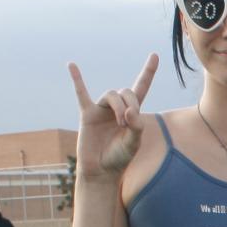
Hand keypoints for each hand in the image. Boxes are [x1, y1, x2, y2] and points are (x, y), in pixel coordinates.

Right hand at [67, 54, 157, 181]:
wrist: (101, 171)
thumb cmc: (119, 158)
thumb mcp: (134, 144)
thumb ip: (136, 127)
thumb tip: (130, 111)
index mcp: (131, 112)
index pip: (141, 87)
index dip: (148, 72)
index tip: (155, 55)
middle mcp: (116, 107)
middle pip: (126, 91)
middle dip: (130, 103)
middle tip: (128, 123)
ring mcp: (101, 110)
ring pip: (111, 94)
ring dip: (118, 106)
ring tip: (121, 124)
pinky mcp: (87, 114)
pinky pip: (81, 93)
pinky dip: (77, 79)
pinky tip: (71, 65)